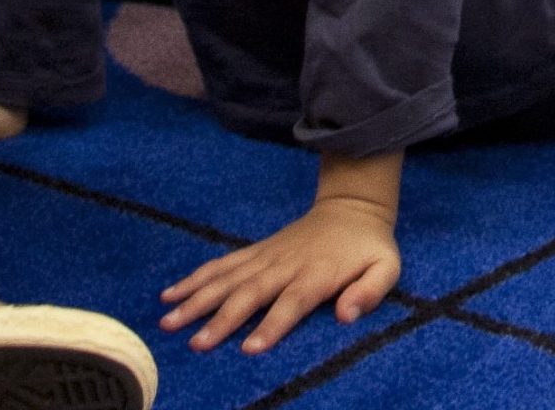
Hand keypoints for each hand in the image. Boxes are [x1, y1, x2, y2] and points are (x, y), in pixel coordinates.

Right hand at [160, 196, 401, 354]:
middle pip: (251, 292)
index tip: (249, 348)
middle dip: (223, 318)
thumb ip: (370, 291)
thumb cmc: (369, 247)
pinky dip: (196, 278)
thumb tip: (347, 315)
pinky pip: (223, 264)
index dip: (272, 324)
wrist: (353, 206)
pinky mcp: (256, 251)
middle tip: (196, 343)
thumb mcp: (386, 267)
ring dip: (198, 299)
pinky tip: (170, 294)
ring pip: (228, 278)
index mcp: (317, 273)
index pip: (292, 302)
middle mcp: (286, 264)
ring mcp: (267, 256)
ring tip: (168, 321)